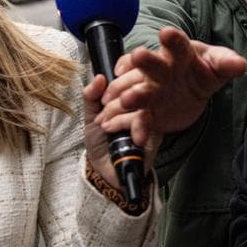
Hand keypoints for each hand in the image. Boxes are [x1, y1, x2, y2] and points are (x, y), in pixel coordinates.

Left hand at [82, 74, 162, 188]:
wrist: (105, 169)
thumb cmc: (100, 142)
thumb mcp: (90, 115)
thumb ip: (91, 95)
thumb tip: (99, 77)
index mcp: (130, 97)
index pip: (130, 76)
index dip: (116, 82)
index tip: (102, 97)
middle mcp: (144, 104)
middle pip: (136, 85)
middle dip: (113, 98)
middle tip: (101, 115)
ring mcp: (151, 117)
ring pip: (139, 99)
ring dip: (116, 111)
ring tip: (105, 125)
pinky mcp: (155, 130)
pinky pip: (143, 117)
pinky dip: (124, 122)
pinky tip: (113, 130)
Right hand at [99, 27, 246, 134]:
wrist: (189, 90)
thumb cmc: (201, 70)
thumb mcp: (217, 65)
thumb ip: (226, 63)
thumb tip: (240, 64)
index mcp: (179, 54)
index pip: (178, 44)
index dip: (173, 39)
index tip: (167, 33)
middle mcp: (160, 69)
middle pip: (151, 63)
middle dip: (145, 60)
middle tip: (139, 55)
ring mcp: (150, 90)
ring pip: (138, 90)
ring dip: (133, 94)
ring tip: (127, 100)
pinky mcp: (147, 111)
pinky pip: (140, 119)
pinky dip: (137, 127)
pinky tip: (139, 137)